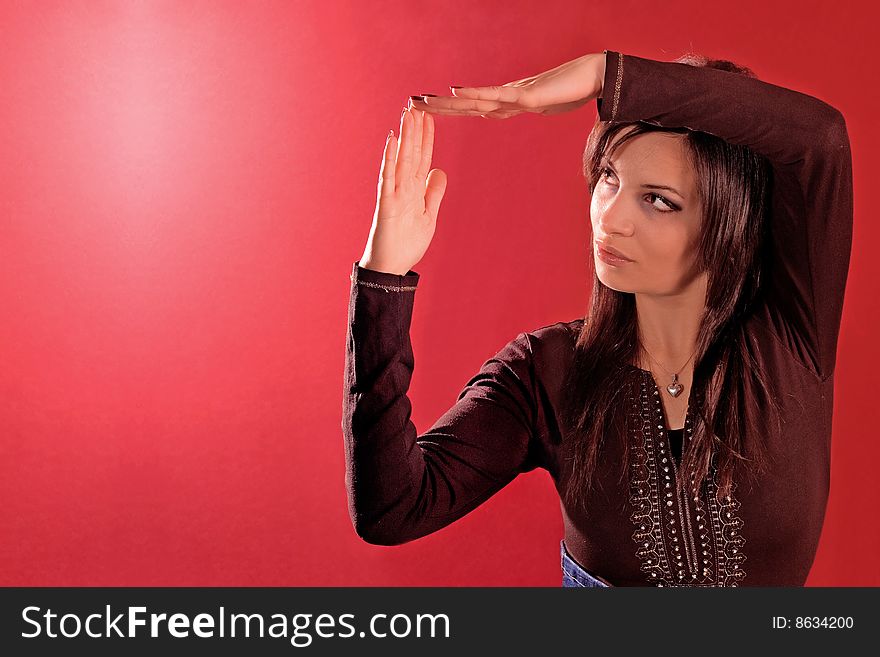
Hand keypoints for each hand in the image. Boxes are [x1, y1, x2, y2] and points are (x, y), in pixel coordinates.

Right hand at [359, 107, 446, 275]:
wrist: (391, 267)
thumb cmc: (407, 243)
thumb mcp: (429, 216)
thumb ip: (434, 194)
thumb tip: (440, 171)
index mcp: (415, 190)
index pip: (423, 158)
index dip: (427, 138)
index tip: (430, 118)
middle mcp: (404, 187)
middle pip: (412, 153)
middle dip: (415, 130)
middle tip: (417, 104)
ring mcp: (394, 193)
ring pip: (401, 159)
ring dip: (404, 137)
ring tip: (407, 114)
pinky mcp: (385, 204)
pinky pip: (387, 177)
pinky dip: (389, 158)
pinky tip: (392, 140)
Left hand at [411, 52, 605, 118]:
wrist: (594, 77)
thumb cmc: (573, 90)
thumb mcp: (546, 106)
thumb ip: (531, 108)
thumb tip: (524, 109)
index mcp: (507, 104)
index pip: (471, 109)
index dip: (449, 110)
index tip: (427, 111)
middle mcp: (504, 98)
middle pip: (464, 104)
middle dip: (437, 106)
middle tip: (410, 103)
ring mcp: (513, 96)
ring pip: (472, 99)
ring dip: (445, 101)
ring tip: (421, 100)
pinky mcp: (525, 96)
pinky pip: (495, 95)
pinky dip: (474, 93)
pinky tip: (455, 89)